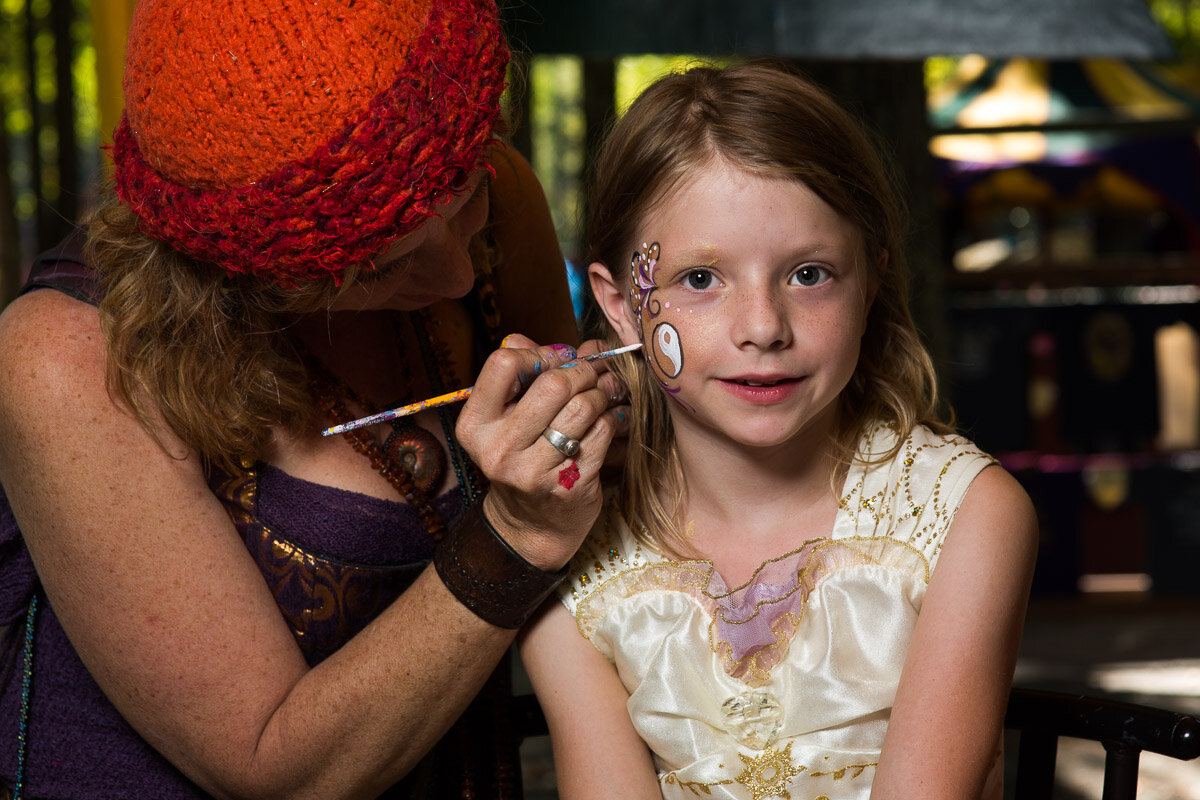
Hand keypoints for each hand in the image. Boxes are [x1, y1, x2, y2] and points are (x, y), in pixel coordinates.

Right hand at [455, 334, 630, 568]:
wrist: (531, 528)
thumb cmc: (523, 461)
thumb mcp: (507, 422)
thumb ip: (525, 378)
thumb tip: (560, 345)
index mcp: (476, 425)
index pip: (504, 364)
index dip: (539, 354)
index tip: (558, 360)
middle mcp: (499, 448)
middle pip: (553, 384)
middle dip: (583, 371)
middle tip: (596, 372)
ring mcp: (534, 470)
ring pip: (582, 407)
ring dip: (603, 392)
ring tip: (609, 391)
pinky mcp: (569, 485)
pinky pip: (602, 433)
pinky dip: (615, 418)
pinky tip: (616, 416)